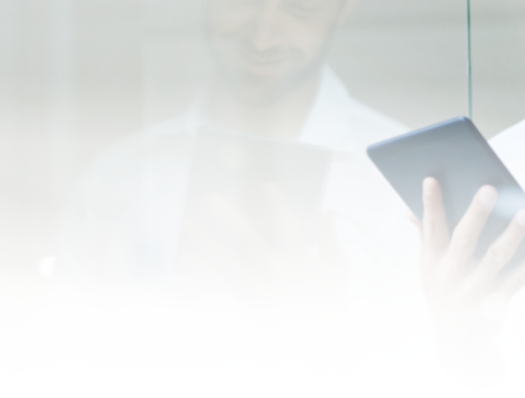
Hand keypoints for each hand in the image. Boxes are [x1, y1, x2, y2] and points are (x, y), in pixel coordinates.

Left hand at [177, 181, 346, 302]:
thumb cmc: (332, 296)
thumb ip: (328, 237)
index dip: (277, 207)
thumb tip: (327, 212)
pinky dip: (201, 272)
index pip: (288, 228)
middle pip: (248, 244)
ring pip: (226, 264)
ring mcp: (258, 289)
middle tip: (211, 199)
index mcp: (300, 262)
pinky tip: (185, 258)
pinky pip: (220, 286)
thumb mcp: (338, 265)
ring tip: (187, 222)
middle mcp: (276, 275)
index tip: (266, 186)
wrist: (321, 337)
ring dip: (205, 242)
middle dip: (229, 220)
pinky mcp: (247, 301)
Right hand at [415, 177, 524, 375]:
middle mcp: (451, 276)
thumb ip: (425, 237)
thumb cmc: (444, 295)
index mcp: (432, 263)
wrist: (456, 347)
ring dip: (512, 235)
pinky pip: (516, 281)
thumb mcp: (428, 271)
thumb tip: (409, 209)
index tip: (431, 179)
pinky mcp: (496, 304)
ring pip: (495, 259)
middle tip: (490, 189)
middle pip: (464, 240)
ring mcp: (474, 291)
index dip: (430, 204)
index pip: (430, 229)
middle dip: (476, 214)